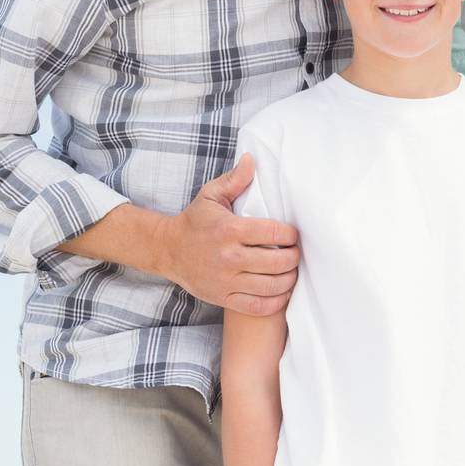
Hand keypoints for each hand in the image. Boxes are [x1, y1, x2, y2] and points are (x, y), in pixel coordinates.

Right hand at [155, 155, 299, 315]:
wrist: (168, 250)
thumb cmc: (195, 221)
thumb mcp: (211, 195)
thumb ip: (235, 179)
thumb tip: (252, 159)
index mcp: (230, 230)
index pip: (275, 233)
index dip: (291, 234)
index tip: (293, 234)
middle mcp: (229, 257)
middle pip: (278, 262)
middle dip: (294, 257)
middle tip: (296, 253)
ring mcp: (225, 281)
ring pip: (272, 286)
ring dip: (289, 279)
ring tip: (291, 271)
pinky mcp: (222, 298)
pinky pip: (258, 306)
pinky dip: (276, 301)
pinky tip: (282, 291)